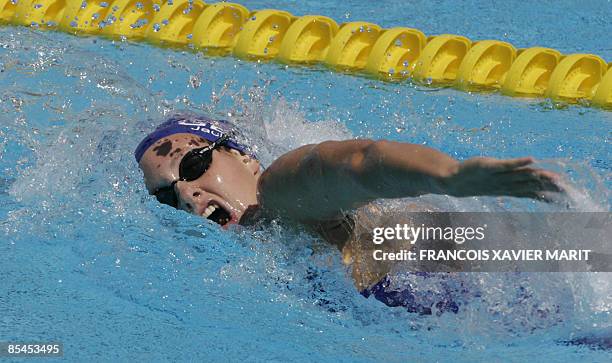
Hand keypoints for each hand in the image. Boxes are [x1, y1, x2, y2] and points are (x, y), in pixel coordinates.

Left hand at [445, 157, 563, 201]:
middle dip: (549, 187)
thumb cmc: (478, 182)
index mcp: (510, 189)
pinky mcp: (489, 166)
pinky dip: (517, 162)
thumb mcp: (499, 186)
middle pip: (531, 185)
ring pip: (521, 176)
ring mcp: (498, 176)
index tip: (568, 196)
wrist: (454, 181)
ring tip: (555, 176)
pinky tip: (531, 159)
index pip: (534, 192)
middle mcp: (506, 184)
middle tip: (568, 189)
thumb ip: (518, 186)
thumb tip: (534, 188)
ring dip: (538, 176)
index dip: (550, 194)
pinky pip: (504, 164)